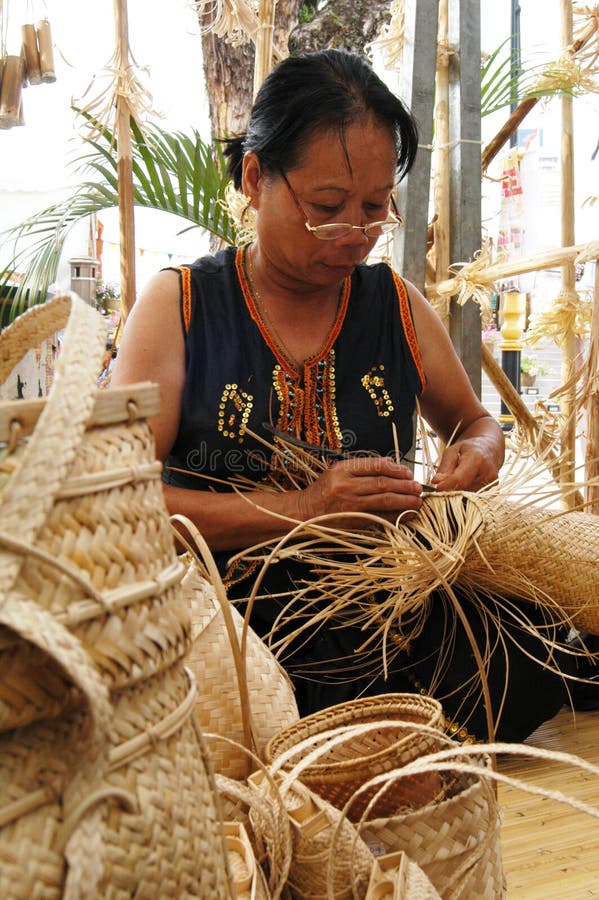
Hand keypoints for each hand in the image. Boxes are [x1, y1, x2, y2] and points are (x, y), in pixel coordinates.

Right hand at [298, 455, 424, 526]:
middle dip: (405, 485)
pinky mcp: (354, 520)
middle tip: (419, 487)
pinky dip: (396, 516)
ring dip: (405, 500)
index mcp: (343, 469)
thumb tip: (390, 465)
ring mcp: (350, 503)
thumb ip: (361, 468)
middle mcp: (346, 485)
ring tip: (418, 501)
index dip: (396, 469)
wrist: (305, 512)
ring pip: (384, 499)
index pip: (376, 466)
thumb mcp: (337, 472)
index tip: (408, 473)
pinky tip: (408, 515)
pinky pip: (380, 516)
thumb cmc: (324, 491)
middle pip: (383, 483)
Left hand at [432, 437, 500, 491]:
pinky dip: (464, 494)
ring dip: (457, 492)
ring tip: (455, 481)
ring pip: (467, 496)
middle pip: (463, 489)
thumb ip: (444, 466)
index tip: (436, 487)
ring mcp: (491, 484)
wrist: (490, 449)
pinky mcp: (492, 491)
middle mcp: (488, 473)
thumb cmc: (469, 449)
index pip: (460, 478)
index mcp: (477, 459)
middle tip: (441, 485)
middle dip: (450, 490)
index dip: (447, 485)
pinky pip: (473, 498)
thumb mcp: (452, 451)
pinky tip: (463, 485)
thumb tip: (436, 482)